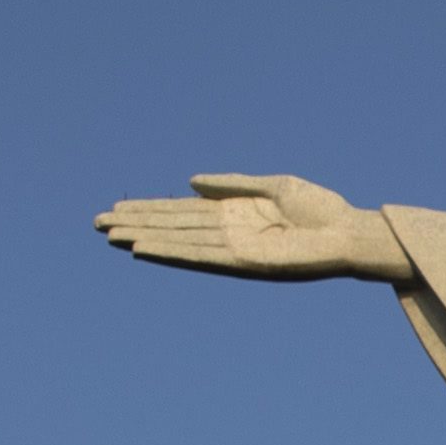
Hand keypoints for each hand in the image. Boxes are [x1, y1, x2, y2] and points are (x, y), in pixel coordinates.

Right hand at [94, 172, 415, 283]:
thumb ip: (232, 184)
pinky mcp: (244, 262)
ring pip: (179, 242)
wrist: (349, 232)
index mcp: (234, 214)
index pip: (182, 213)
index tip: (117, 208)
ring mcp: (234, 250)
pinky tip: (145, 248)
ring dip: (144, 238)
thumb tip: (191, 182)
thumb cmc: (321, 210)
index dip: (150, 210)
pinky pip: (200, 257)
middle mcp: (229, 234)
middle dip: (137, 224)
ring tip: (110, 235)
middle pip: (173, 227)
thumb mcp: (273, 186)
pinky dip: (172, 253)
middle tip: (96, 223)